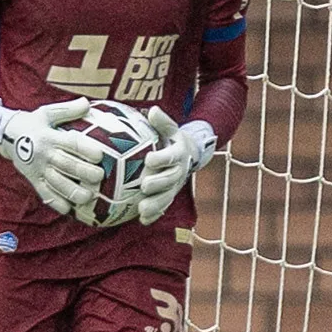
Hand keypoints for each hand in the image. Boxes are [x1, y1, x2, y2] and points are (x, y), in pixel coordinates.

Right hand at [0, 96, 105, 214]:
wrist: (4, 135)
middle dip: (84, 172)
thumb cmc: (31, 123)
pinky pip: (44, 193)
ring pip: (56, 183)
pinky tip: (68, 209)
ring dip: (72, 191)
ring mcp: (38, 169)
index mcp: (50, 136)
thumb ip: (68, 110)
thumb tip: (87, 102)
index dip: (85, 149)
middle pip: (66, 164)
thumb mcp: (47, 113)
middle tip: (99, 177)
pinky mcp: (33, 179)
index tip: (100, 155)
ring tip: (88, 197)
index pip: (71, 143)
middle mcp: (45, 154)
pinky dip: (56, 202)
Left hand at [138, 107, 216, 224]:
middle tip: (144, 185)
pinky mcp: (170, 196)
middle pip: (170, 179)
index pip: (171, 156)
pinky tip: (142, 221)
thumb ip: (162, 122)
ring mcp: (175, 186)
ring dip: (155, 204)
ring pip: (167, 197)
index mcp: (179, 154)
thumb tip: (151, 110)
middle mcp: (179, 171)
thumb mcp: (171, 128)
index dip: (162, 159)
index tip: (149, 160)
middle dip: (158, 183)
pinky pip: (163, 207)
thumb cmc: (172, 139)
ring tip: (142, 209)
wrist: (189, 155)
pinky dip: (154, 215)